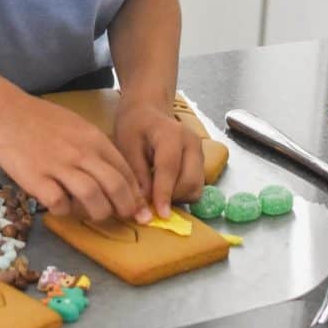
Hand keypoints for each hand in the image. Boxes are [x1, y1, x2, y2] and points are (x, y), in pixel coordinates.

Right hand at [0, 91, 152, 223]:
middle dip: (126, 208)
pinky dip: (65, 211)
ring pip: (93, 199)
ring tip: (95, 215)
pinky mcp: (37, 180)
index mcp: (93, 138)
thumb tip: (114, 173)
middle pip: (115, 187)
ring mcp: (59, 167)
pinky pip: (61, 205)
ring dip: (99, 213)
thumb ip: (95, 147)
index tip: (139, 206)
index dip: (135, 192)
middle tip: (127, 218)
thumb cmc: (41, 119)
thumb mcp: (76, 125)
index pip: (125, 170)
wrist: (5, 113)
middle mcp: (81, 153)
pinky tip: (62, 206)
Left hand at [113, 97, 204, 217]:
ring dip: (178, 197)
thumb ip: (137, 175)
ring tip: (156, 193)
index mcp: (171, 134)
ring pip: (196, 187)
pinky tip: (165, 188)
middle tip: (150, 202)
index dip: (164, 193)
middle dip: (172, 197)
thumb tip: (145, 207)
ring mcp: (199, 152)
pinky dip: (182, 194)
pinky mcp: (201, 162)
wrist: (148, 112)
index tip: (160, 215)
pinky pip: (196, 186)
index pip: (170, 168)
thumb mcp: (127, 146)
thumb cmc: (134, 126)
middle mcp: (192, 143)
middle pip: (190, 181)